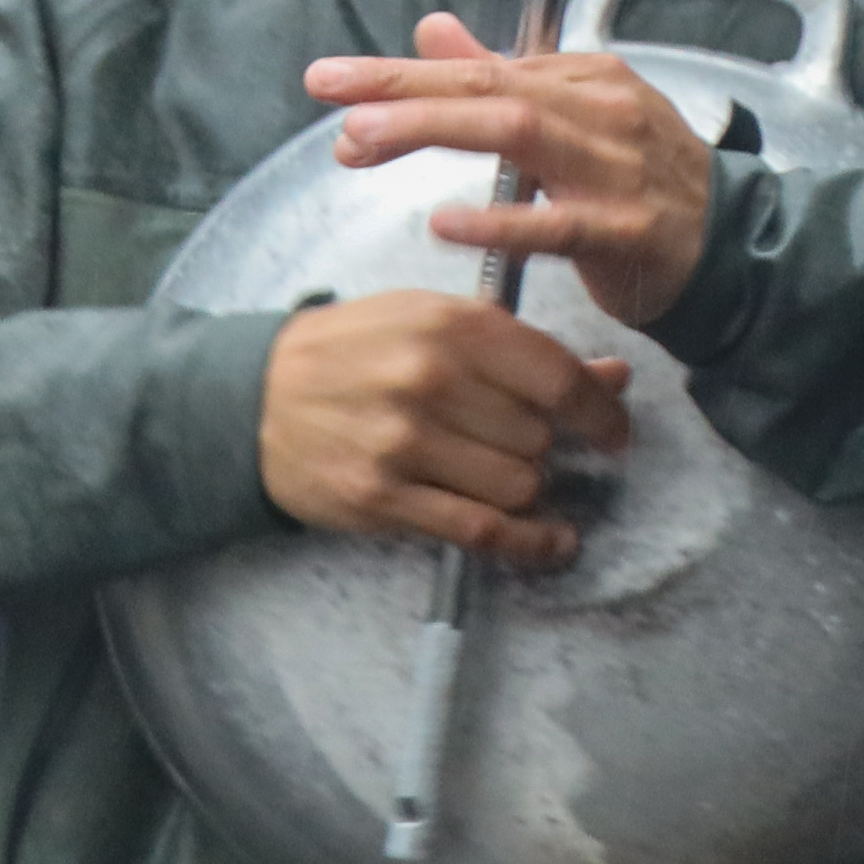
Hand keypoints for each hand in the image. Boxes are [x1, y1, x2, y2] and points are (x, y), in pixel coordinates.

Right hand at [257, 290, 631, 568]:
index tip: (614, 431)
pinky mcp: (380, 498)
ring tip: (498, 473)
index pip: (558, 377)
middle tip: (517, 443)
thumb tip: (614, 377)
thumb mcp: (432, 321)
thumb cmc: (354, 351)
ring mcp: (403, 443)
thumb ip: (523, 348)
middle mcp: (430, 381)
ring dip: (525, 487)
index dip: (600, 412)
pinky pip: (481, 531)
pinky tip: (553, 542)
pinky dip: (529, 543)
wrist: (249, 397)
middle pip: (539, 436)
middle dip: (542, 446)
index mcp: (452, 326)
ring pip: (519, 484)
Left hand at [305, 16, 716, 328]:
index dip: (401, 76)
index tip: (331, 84)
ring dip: (434, 131)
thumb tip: (431, 30)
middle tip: (330, 95)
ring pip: (518, 135)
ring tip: (362, 140)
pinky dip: (499, 220)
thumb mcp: (577, 118)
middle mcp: (604, 111)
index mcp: (589, 79)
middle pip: (492, 90)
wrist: (734, 251)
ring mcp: (618, 169)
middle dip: (402, 89)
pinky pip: (555, 223)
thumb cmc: (644, 184)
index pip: (482, 70)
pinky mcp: (627, 229)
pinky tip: (444, 222)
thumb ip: (501, 77)